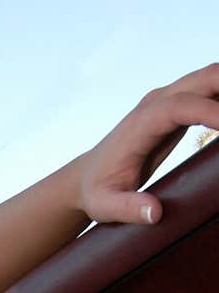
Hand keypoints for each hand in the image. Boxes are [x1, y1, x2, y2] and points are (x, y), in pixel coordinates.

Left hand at [76, 62, 218, 224]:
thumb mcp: (106, 206)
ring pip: (211, 79)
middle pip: (204, 79)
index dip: (210, 112)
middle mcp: (156, 103)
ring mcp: (168, 100)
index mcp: (141, 123)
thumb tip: (155, 213)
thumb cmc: (97, 192)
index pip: (181, 106)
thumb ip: (129, 209)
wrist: (87, 176)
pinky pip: (210, 92)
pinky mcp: (177, 107)